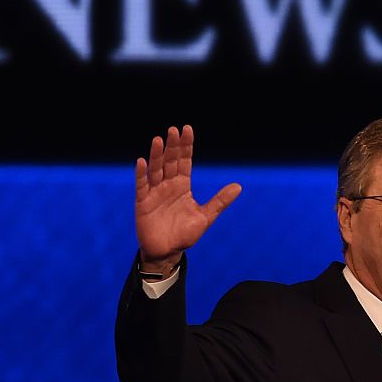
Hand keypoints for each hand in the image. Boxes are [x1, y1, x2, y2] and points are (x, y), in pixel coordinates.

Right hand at [134, 125, 240, 271]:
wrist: (168, 252)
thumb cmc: (185, 234)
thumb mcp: (206, 216)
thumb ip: (220, 201)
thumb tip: (239, 186)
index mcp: (182, 185)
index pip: (184, 161)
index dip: (186, 146)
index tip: (187, 130)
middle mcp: (168, 185)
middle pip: (170, 161)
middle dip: (172, 146)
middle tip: (174, 130)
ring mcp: (155, 192)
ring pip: (156, 170)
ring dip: (156, 155)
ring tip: (158, 140)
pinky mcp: (143, 202)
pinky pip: (142, 186)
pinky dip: (142, 174)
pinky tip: (142, 161)